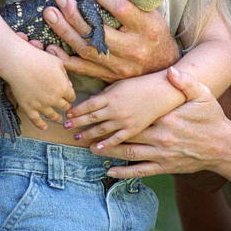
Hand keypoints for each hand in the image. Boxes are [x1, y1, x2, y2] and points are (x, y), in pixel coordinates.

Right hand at [4, 46, 75, 130]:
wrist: (19, 63)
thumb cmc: (38, 59)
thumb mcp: (57, 63)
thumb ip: (65, 75)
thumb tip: (69, 85)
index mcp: (63, 88)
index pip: (71, 97)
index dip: (70, 96)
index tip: (68, 96)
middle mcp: (54, 99)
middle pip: (64, 107)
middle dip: (65, 106)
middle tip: (64, 106)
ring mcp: (41, 105)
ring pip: (53, 115)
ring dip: (57, 117)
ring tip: (58, 119)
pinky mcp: (29, 108)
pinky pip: (36, 121)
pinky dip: (41, 125)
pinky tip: (44, 127)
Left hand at [42, 0, 180, 82]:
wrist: (162, 66)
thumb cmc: (153, 31)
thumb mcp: (148, 7)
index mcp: (147, 27)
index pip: (122, 10)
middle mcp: (133, 48)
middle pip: (99, 31)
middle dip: (76, 14)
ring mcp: (120, 65)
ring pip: (87, 49)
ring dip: (65, 31)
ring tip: (50, 15)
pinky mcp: (109, 76)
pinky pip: (83, 69)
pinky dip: (65, 59)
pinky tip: (50, 47)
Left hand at [63, 70, 183, 147]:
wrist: (164, 91)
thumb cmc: (143, 84)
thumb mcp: (122, 83)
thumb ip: (107, 93)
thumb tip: (92, 100)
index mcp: (112, 96)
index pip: (88, 104)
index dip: (77, 110)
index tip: (68, 114)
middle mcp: (116, 109)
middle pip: (92, 118)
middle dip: (78, 123)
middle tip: (66, 127)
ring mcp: (124, 121)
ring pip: (101, 130)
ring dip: (88, 134)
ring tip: (77, 137)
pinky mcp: (134, 129)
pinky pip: (117, 139)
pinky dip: (106, 144)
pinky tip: (96, 148)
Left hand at [94, 67, 230, 179]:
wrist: (224, 147)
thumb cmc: (213, 119)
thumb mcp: (204, 96)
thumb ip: (186, 83)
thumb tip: (172, 70)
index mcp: (166, 120)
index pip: (135, 116)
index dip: (115, 114)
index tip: (98, 110)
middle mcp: (161, 139)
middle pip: (127, 135)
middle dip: (105, 133)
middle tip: (85, 131)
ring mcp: (162, 155)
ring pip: (130, 154)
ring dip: (109, 152)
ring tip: (90, 148)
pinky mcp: (165, 168)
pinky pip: (141, 171)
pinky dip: (125, 172)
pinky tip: (110, 171)